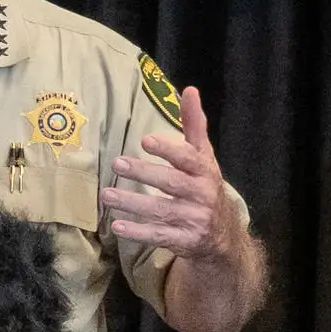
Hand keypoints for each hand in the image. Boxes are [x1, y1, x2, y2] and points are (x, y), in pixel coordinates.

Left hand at [101, 85, 240, 264]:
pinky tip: (117, 226)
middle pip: (171, 183)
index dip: (168, 150)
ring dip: (132, 203)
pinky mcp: (185, 241)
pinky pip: (159, 236)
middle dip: (144, 173)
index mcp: (205, 171)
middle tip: (117, 163)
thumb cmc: (205, 186)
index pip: (187, 158)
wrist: (224, 237)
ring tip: (106, 195)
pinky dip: (138, 232)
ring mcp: (195, 220)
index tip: (145, 141)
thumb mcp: (204, 157)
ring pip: (161, 211)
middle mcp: (202, 195)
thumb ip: (194, 125)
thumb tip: (190, 90)